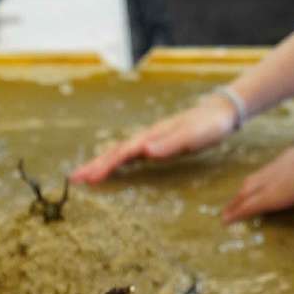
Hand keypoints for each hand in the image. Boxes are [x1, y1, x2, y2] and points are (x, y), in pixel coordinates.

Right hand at [71, 94, 238, 185]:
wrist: (221, 113)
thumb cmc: (209, 126)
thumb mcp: (193, 136)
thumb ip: (169, 144)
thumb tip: (145, 150)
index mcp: (152, 136)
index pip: (123, 152)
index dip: (106, 166)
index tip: (90, 178)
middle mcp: (147, 137)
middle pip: (115, 152)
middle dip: (94, 166)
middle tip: (73, 180)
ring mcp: (150, 141)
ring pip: (120, 154)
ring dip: (101, 164)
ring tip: (84, 177)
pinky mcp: (156, 146)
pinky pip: (130, 156)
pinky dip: (116, 163)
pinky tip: (110, 170)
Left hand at [221, 138, 293, 222]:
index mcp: (286, 160)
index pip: (266, 173)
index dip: (256, 183)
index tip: (249, 191)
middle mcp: (273, 171)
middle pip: (250, 184)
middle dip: (239, 196)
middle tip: (229, 207)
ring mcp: (269, 183)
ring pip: (244, 194)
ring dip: (234, 205)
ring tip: (225, 217)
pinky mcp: (270, 197)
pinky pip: (248, 206)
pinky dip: (236, 213)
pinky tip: (226, 222)